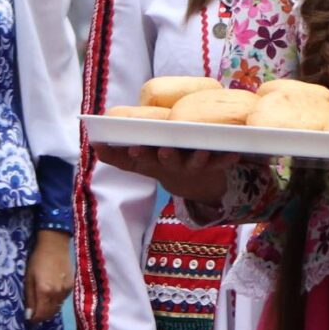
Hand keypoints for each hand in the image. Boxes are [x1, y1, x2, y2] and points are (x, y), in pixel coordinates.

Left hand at [25, 230, 73, 321]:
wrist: (55, 245)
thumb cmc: (37, 260)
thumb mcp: (28, 278)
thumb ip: (29, 297)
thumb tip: (29, 315)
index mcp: (45, 291)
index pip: (41, 314)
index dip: (34, 319)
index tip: (29, 318)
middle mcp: (57, 294)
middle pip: (50, 314)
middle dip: (42, 316)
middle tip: (34, 313)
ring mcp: (66, 290)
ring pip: (57, 308)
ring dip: (49, 309)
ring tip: (42, 304)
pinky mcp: (71, 286)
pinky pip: (63, 300)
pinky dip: (56, 301)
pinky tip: (51, 295)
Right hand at [93, 144, 233, 202]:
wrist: (194, 185)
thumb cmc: (161, 163)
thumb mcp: (139, 163)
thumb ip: (118, 155)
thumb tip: (94, 144)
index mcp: (151, 162)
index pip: (138, 160)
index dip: (134, 156)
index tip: (133, 149)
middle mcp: (170, 166)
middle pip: (166, 161)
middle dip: (165, 156)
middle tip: (164, 150)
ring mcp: (191, 167)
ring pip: (194, 163)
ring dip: (197, 158)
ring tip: (201, 151)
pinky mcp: (212, 166)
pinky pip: (221, 163)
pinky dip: (227, 159)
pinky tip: (234, 154)